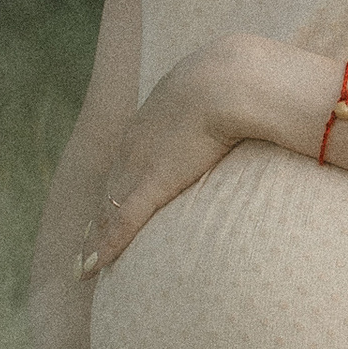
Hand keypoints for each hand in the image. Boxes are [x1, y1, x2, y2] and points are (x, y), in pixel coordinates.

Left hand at [79, 37, 305, 277]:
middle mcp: (139, 142)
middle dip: (101, 211)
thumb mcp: (227, 94)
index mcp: (155, 119)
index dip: (122, 183)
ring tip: (87, 258)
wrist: (233, 80)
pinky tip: (89, 268)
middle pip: (112, 184)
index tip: (113, 202)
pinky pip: (120, 222)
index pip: (130, 158)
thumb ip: (235, 108)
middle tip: (89, 238)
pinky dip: (103, 246)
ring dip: (97, 232)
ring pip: (109, 205)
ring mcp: (142, 164)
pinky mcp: (150, 185)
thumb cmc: (241, 83)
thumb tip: (261, 113)